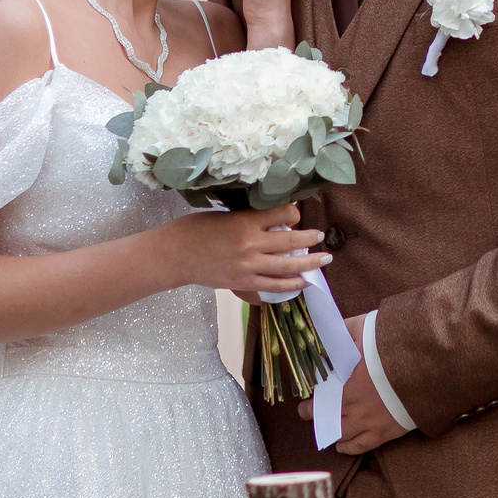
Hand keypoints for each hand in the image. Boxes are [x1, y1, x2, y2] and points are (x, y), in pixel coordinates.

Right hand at [165, 204, 326, 293]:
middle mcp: (251, 244)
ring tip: (324, 259)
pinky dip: (290, 285)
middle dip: (310, 238)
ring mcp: (248, 266)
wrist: (173, 256)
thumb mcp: (224, 214)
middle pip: (291, 241)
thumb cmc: (195, 229)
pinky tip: (303, 282)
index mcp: (245, 222)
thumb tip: (275, 219)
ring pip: (287, 266)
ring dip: (309, 263)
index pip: (283, 213)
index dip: (294, 211)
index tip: (298, 211)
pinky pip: (272, 286)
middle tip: (321, 235)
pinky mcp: (242, 282)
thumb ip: (250, 218)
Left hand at [298, 314, 407, 455]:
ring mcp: (367, 421)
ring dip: (327, 430)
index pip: (316, 392)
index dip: (310, 392)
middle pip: (322, 413)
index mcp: (342, 381)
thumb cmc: (393, 342)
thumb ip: (340, 332)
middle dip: (312, 411)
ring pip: (337, 433)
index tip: (308, 391)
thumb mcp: (360, 327)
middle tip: (308, 409)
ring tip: (324, 427)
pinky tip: (341, 444)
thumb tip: (324, 334)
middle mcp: (350, 404)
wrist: (427, 362)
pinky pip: (358, 446)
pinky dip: (346, 447)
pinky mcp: (384, 432)